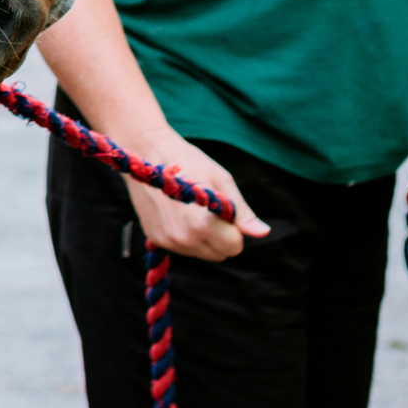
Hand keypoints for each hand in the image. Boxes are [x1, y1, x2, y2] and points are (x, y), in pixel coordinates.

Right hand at [120, 129, 269, 261]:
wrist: (144, 152)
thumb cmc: (187, 161)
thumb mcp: (221, 181)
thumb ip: (241, 212)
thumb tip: (263, 233)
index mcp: (203, 224)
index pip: (235, 247)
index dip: (234, 229)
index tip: (223, 210)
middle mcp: (183, 237)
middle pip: (219, 254)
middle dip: (221, 236)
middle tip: (209, 209)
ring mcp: (167, 240)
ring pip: (201, 252)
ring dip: (203, 238)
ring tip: (192, 209)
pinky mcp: (155, 238)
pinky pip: (182, 247)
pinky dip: (185, 235)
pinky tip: (177, 213)